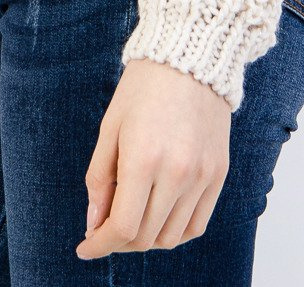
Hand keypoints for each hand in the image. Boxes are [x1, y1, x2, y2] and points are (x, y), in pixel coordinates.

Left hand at [75, 57, 230, 258]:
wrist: (191, 55)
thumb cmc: (144, 86)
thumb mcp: (110, 127)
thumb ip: (99, 178)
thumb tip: (94, 223)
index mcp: (143, 159)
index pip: (121, 227)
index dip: (99, 245)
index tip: (85, 247)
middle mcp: (177, 174)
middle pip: (145, 237)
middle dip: (118, 242)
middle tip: (103, 229)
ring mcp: (202, 176)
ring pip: (172, 237)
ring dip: (146, 239)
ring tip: (131, 221)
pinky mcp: (219, 174)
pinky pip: (197, 224)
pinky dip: (175, 231)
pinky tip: (159, 218)